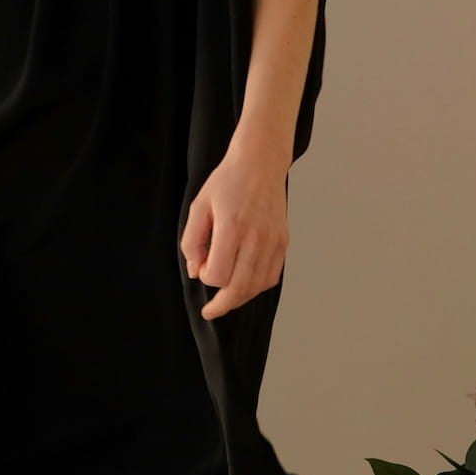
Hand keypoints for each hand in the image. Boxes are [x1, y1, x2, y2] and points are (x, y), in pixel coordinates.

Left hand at [181, 147, 289, 319]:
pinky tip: (245, 283)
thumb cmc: (227, 182)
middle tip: (211, 311)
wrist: (260, 163)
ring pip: (257, 286)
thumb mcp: (199, 207)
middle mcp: (255, 238)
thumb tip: (196, 271)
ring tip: (227, 299)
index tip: (201, 267)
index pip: (218, 275)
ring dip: (240, 298)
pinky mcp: (283, 242)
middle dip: (222, 305)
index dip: (206, 278)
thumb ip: (192, 242)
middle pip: (239, 288)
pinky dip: (257, 286)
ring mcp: (273, 242)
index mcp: (231, 228)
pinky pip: (271, 276)